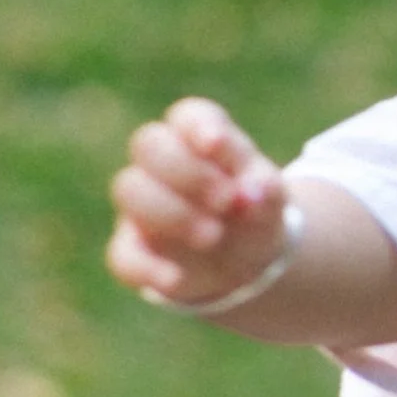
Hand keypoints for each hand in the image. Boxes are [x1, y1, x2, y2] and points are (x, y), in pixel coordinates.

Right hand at [108, 96, 284, 307]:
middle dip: (185, 170)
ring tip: (214, 236)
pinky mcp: (134, 248)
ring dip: (170, 212)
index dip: (198, 126)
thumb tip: (253, 193)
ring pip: (130, 189)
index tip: (217, 144)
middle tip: (225, 200)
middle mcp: (163, 165)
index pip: (189, 116)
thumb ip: (266, 192)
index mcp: (200, 140)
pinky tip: (177, 279)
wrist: (247, 263)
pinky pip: (125, 255)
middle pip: (149, 144)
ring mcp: (143, 205)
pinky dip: (148, 268)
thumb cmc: (255, 213)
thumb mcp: (271, 201)